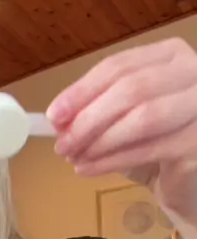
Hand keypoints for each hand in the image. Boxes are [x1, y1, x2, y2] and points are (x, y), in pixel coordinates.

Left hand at [46, 37, 196, 238]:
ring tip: (75, 158)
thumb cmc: (156, 146)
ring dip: (100, 141)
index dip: (82, 91)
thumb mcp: (122, 121)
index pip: (119, 66)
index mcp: (169, 56)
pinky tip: (89, 169)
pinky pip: (149, 149)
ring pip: (142, 118)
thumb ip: (95, 112)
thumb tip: (59, 119)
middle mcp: (193, 73)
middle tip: (62, 144)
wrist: (189, 181)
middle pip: (131, 89)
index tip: (54, 116)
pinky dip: (113, 160)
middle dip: (88, 119)